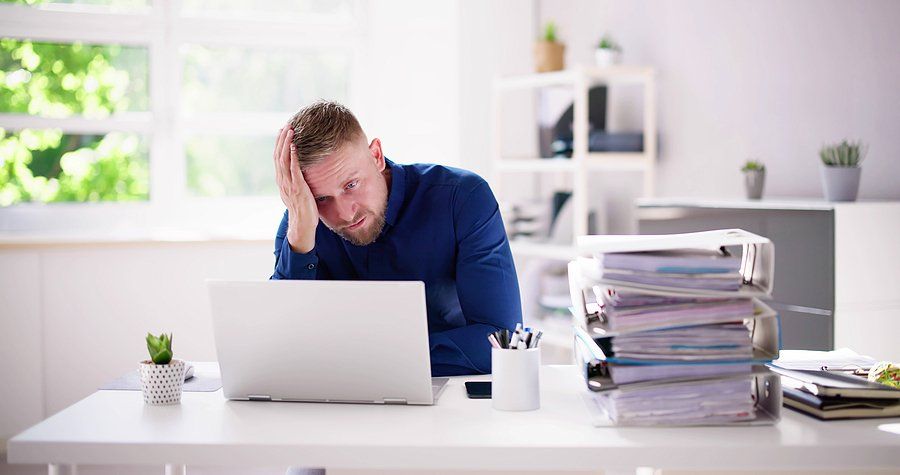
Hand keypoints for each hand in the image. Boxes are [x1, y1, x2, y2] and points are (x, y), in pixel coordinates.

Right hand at [274, 124, 318, 253]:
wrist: (302, 224)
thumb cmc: (303, 208)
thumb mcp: (297, 191)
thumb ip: (297, 180)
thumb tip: (302, 170)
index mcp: (281, 180)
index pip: (278, 158)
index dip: (279, 144)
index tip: (283, 131)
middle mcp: (282, 180)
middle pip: (278, 155)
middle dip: (282, 139)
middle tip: (286, 125)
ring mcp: (288, 184)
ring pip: (284, 159)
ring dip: (286, 143)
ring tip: (290, 130)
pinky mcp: (297, 187)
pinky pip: (293, 169)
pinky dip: (293, 157)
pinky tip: (294, 147)